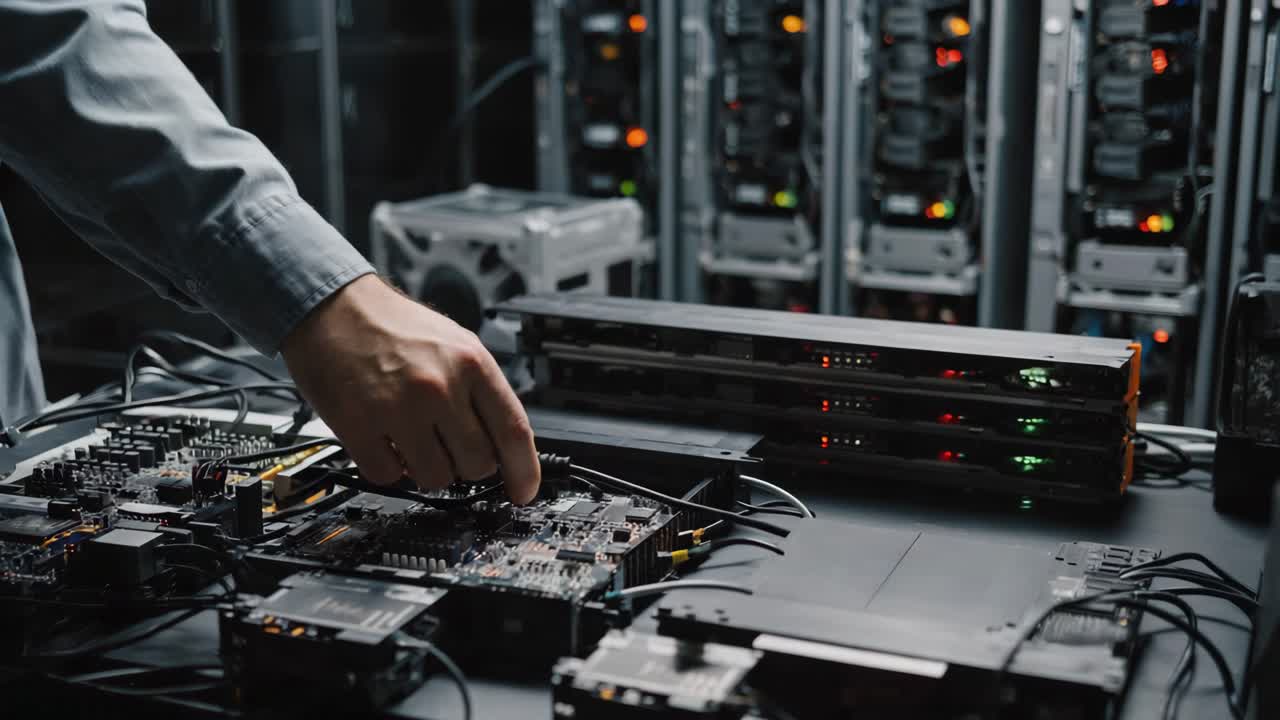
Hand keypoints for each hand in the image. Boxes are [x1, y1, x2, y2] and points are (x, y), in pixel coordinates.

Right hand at [281, 274, 539, 502]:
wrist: (331, 306)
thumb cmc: (393, 325)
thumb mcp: (455, 343)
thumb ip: (481, 391)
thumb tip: (503, 445)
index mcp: (471, 362)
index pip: (513, 431)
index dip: (524, 470)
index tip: (523, 492)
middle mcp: (439, 386)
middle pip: (478, 464)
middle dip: (467, 464)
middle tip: (449, 445)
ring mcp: (398, 408)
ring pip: (436, 478)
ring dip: (427, 469)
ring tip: (412, 437)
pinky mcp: (358, 426)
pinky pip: (389, 476)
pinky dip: (388, 467)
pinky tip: (383, 439)